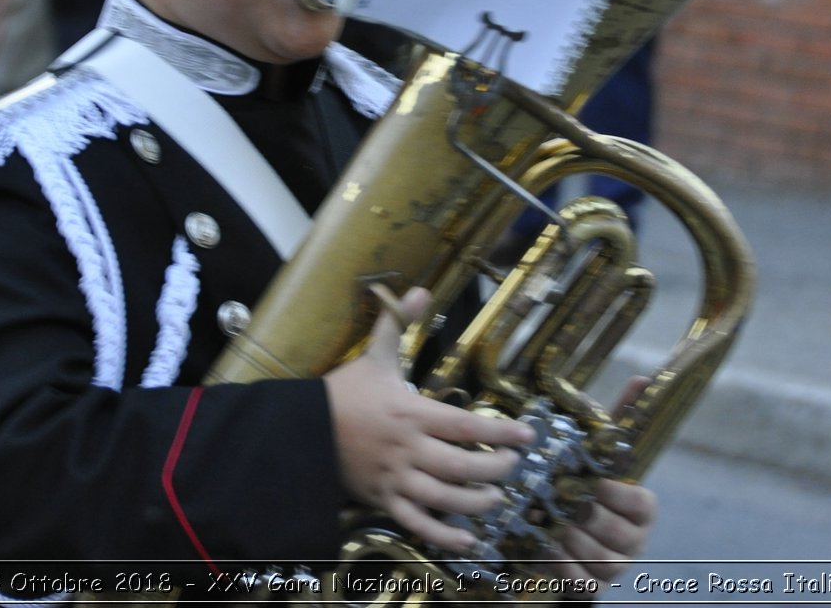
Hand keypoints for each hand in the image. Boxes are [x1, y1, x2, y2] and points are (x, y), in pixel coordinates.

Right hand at [325, 287, 533, 553]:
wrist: (301, 430)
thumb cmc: (344, 392)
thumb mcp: (374, 355)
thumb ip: (397, 324)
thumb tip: (419, 289)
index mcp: (412, 414)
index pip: (467, 426)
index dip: (502, 433)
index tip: (528, 435)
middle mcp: (409, 450)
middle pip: (463, 467)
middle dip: (496, 469)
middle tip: (514, 466)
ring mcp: (395, 479)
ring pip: (445, 499)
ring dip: (476, 503)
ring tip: (496, 499)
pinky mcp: (382, 500)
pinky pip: (417, 524)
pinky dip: (444, 537)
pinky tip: (469, 542)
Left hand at [549, 376, 658, 586]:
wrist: (566, 534)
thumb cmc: (584, 487)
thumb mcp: (598, 453)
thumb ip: (618, 420)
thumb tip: (641, 379)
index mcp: (641, 508)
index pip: (642, 503)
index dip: (617, 494)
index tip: (592, 482)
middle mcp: (634, 540)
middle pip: (620, 534)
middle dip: (587, 517)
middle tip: (561, 503)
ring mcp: (616, 566)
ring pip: (602, 560)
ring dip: (572, 542)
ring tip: (549, 525)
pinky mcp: (594, 588)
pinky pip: (585, 584)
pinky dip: (564, 568)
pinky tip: (545, 549)